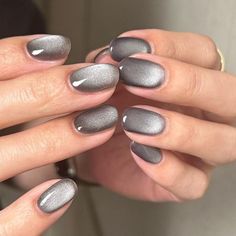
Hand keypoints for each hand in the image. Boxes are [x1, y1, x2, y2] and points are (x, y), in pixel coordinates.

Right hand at [0, 34, 118, 233]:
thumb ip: (8, 89)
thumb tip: (46, 54)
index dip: (13, 55)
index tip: (59, 47)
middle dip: (50, 92)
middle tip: (100, 80)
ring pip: (0, 160)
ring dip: (55, 139)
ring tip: (104, 122)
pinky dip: (29, 215)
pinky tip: (65, 191)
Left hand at [81, 29, 234, 201]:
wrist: (99, 147)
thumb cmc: (113, 108)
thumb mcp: (111, 80)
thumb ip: (112, 65)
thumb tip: (109, 59)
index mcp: (197, 80)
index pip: (203, 53)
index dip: (168, 46)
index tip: (126, 50)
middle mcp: (210, 114)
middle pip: (227, 94)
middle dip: (183, 83)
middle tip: (137, 80)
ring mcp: (203, 152)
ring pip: (222, 143)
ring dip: (179, 130)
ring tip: (133, 121)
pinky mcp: (187, 182)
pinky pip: (193, 184)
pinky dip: (168, 170)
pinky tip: (138, 153)